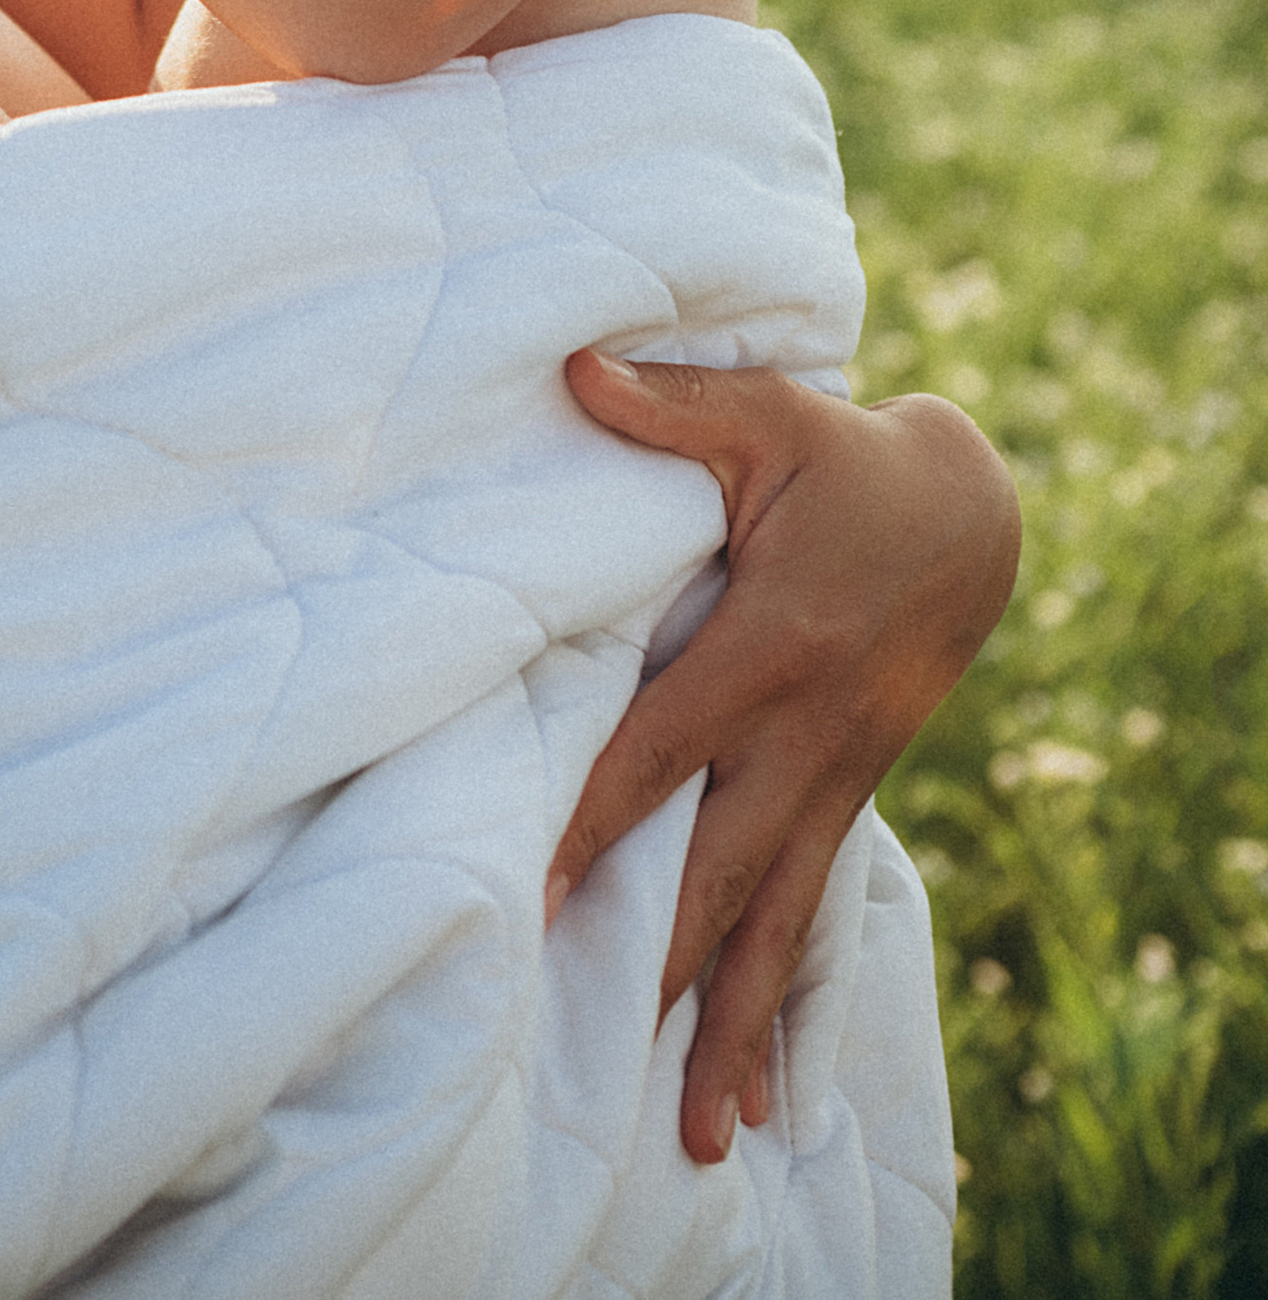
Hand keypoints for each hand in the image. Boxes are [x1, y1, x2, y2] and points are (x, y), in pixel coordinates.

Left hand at [550, 353, 1018, 1165]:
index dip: (593, 818)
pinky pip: (809, 911)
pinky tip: (762, 1091)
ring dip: (736, 1026)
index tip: (533, 889)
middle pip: (720, 868)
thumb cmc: (843, 457)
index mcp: (770, 647)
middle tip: (599, 1052)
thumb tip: (570, 367)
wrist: (970, 514)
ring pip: (777, 919)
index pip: (659, 749)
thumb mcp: (767, 415)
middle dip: (663, 963)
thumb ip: (666, 403)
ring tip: (700, 1136)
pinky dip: (784, 1002)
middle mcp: (806, 736)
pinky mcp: (844, 795)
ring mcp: (834, 778)